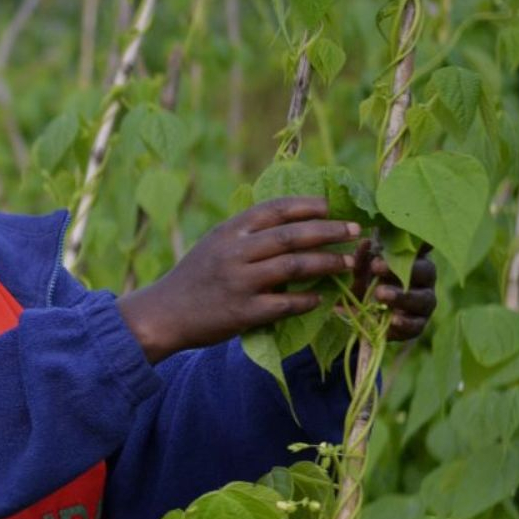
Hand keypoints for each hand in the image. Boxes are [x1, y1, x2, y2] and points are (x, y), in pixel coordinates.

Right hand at [117, 197, 360, 362]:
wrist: (163, 313)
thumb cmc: (194, 277)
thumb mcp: (214, 245)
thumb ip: (247, 235)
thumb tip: (293, 223)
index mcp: (228, 231)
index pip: (275, 209)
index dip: (308, 206)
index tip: (332, 206)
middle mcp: (234, 252)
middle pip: (291, 235)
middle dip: (329, 231)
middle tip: (355, 231)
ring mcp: (239, 282)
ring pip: (294, 267)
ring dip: (327, 262)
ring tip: (349, 263)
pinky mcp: (243, 313)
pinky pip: (286, 304)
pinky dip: (308, 300)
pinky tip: (322, 297)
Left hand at [350, 240, 435, 340]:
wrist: (361, 316)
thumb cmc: (367, 283)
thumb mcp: (361, 271)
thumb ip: (363, 258)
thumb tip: (365, 242)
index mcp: (414, 260)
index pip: (424, 248)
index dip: (423, 242)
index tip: (415, 239)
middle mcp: (425, 279)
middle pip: (426, 271)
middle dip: (403, 269)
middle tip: (376, 267)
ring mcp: (424, 302)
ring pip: (423, 298)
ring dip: (402, 296)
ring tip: (379, 294)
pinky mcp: (418, 324)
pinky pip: (417, 324)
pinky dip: (405, 323)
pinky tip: (392, 320)